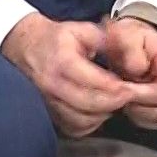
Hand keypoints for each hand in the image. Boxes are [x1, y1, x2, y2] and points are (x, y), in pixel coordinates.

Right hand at [0, 13, 133, 137]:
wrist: (26, 48)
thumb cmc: (56, 39)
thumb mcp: (81, 29)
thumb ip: (104, 39)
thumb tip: (124, 50)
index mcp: (62, 61)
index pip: (91, 80)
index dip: (113, 87)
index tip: (130, 87)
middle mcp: (53, 85)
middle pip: (88, 103)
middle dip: (113, 102)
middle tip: (130, 96)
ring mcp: (48, 101)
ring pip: (81, 119)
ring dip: (103, 114)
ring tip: (115, 102)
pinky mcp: (49, 113)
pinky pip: (73, 128)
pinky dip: (90, 124)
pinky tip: (99, 112)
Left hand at [105, 17, 156, 129]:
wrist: (118, 43)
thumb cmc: (126, 36)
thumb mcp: (127, 34)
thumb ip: (132, 47)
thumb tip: (139, 69)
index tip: (152, 93)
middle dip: (148, 103)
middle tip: (128, 95)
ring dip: (142, 113)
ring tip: (125, 100)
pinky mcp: (151, 105)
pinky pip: (150, 121)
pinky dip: (138, 117)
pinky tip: (125, 105)